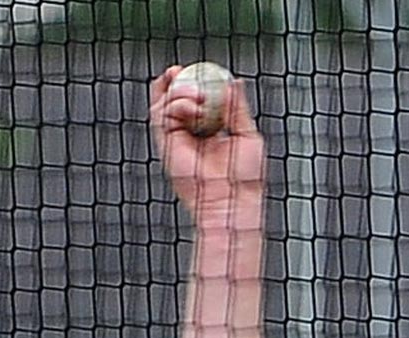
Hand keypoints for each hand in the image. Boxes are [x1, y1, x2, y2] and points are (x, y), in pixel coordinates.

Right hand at [148, 66, 267, 223]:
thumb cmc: (244, 176)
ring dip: (179, 93)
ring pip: (164, 105)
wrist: (231, 198)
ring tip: (198, 97)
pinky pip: (161, 117)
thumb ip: (237, 108)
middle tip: (178, 70)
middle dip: (173, 82)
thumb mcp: (247, 133)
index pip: (196, 102)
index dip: (193, 83)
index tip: (198, 69)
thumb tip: (234, 82)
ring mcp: (176, 141)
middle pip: (173, 100)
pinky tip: (191, 107)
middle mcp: (189, 136)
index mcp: (208, 132)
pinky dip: (174, 105)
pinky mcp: (166, 146)